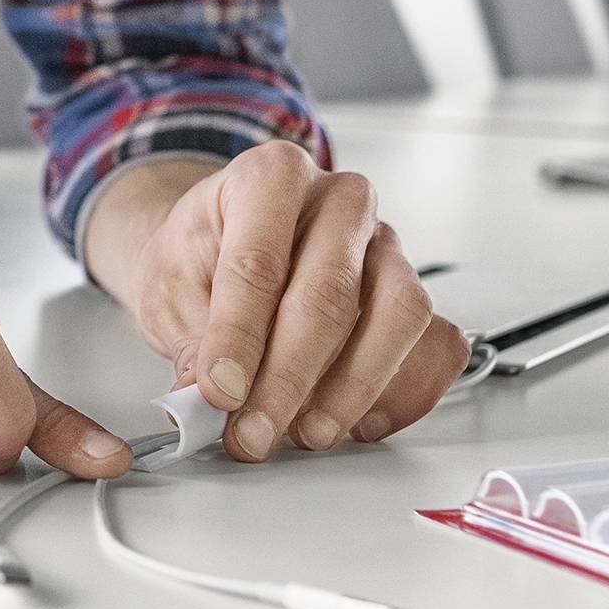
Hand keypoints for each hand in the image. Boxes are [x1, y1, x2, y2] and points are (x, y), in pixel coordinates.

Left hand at [85, 142, 468, 461]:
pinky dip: (405, 393)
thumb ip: (192, 341)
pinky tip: (358, 423)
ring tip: (306, 432)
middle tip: (254, 431)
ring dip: (353, 388)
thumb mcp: (170, 286)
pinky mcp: (414, 291)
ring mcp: (387, 244)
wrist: (223, 244)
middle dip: (289, 378)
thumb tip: (202, 399)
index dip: (239, 337)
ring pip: (398, 315)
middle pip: (330, 293)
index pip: (259, 262)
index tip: (220, 393)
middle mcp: (339, 201)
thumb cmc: (202, 255)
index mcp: (270, 177)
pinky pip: (437, 344)